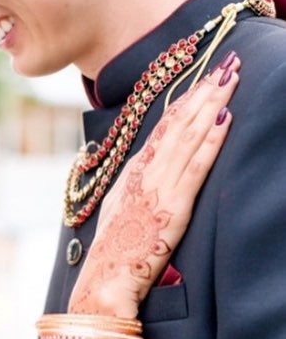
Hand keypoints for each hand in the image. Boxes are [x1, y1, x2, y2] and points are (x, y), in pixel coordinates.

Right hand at [69, 55, 239, 318]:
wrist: (106, 277)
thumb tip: (147, 173)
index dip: (186, 100)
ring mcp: (159, 184)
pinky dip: (211, 139)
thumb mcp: (120, 210)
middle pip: (179, 121)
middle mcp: (145, 171)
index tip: (203, 78)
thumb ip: (135, 187)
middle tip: (227, 61)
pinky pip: (196, 165)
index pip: (164, 127)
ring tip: (231, 77)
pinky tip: (226, 119)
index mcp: (133, 171)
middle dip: (205, 89)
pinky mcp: (174, 204)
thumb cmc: (113, 252)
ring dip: (212, 103)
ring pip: (189, 135)